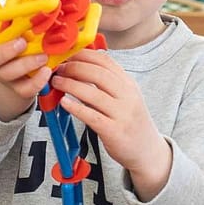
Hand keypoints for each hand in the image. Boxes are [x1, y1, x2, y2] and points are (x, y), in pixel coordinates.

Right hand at [0, 29, 50, 122]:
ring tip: (43, 56)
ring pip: (7, 74)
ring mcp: (4, 76)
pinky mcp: (18, 89)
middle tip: (22, 42)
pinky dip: (37, 81)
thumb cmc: (20, 44)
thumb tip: (31, 5)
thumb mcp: (17, 30)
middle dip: (5, 51)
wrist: (23, 74)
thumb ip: (18, 20)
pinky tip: (46, 71)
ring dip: (26, 64)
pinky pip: (24, 89)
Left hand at [47, 50, 172, 195]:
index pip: (105, 61)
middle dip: (74, 67)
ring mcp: (122, 114)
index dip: (83, 55)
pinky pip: (91, 116)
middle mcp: (127, 96)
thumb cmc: (131, 122)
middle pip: (97, 73)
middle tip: (58, 69)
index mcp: (128, 84)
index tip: (67, 54)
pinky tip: (63, 103)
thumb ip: (108, 82)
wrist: (147, 150)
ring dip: (70, 85)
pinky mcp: (114, 131)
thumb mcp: (126, 97)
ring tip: (56, 82)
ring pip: (92, 93)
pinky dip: (75, 107)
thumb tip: (83, 65)